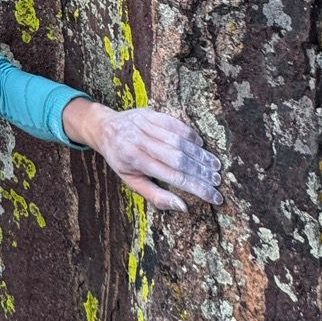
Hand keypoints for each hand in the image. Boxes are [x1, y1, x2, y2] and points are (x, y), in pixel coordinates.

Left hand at [65, 100, 222, 212]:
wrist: (103, 128)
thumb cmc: (119, 160)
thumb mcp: (131, 181)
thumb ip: (156, 196)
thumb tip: (183, 207)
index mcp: (134, 160)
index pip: (173, 177)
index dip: (197, 187)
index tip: (215, 197)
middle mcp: (139, 140)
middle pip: (178, 158)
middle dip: (201, 171)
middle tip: (218, 181)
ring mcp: (145, 124)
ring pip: (179, 140)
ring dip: (200, 154)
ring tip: (214, 166)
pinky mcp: (150, 113)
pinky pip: (174, 123)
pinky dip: (190, 134)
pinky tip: (201, 145)